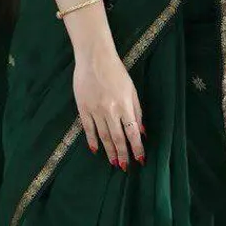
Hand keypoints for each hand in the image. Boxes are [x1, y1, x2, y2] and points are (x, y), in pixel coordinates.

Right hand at [74, 46, 144, 168]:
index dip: (137, 148)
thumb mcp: (132, 90)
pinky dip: (92, 140)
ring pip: (104, 136)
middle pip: (118, 138)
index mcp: (124, 105)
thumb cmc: (116, 72)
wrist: (94, 58)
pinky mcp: (83, 108)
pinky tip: (96, 150)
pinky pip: (88, 128)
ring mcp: (95, 110)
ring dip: (109, 151)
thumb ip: (137, 111)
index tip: (140, 159)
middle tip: (125, 166)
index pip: (133, 133)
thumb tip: (143, 131)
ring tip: (113, 162)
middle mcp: (110, 110)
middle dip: (123, 154)